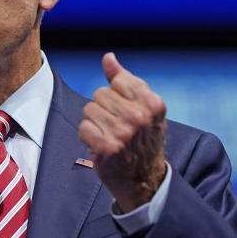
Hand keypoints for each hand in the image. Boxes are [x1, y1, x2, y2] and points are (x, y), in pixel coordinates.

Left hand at [79, 53, 166, 212]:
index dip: (117, 95)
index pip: (117, 80)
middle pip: (100, 94)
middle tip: (117, 126)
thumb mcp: (144, 108)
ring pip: (89, 110)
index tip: (126, 111)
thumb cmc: (143, 140)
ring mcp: (123, 133)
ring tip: (109, 135)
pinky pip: (84, 127)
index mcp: (152, 103)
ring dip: (95, 122)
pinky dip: (88, 136)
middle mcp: (139, 117)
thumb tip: (108, 58)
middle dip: (104, 109)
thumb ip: (126, 80)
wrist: (144, 179)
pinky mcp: (106, 147)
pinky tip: (101, 145)